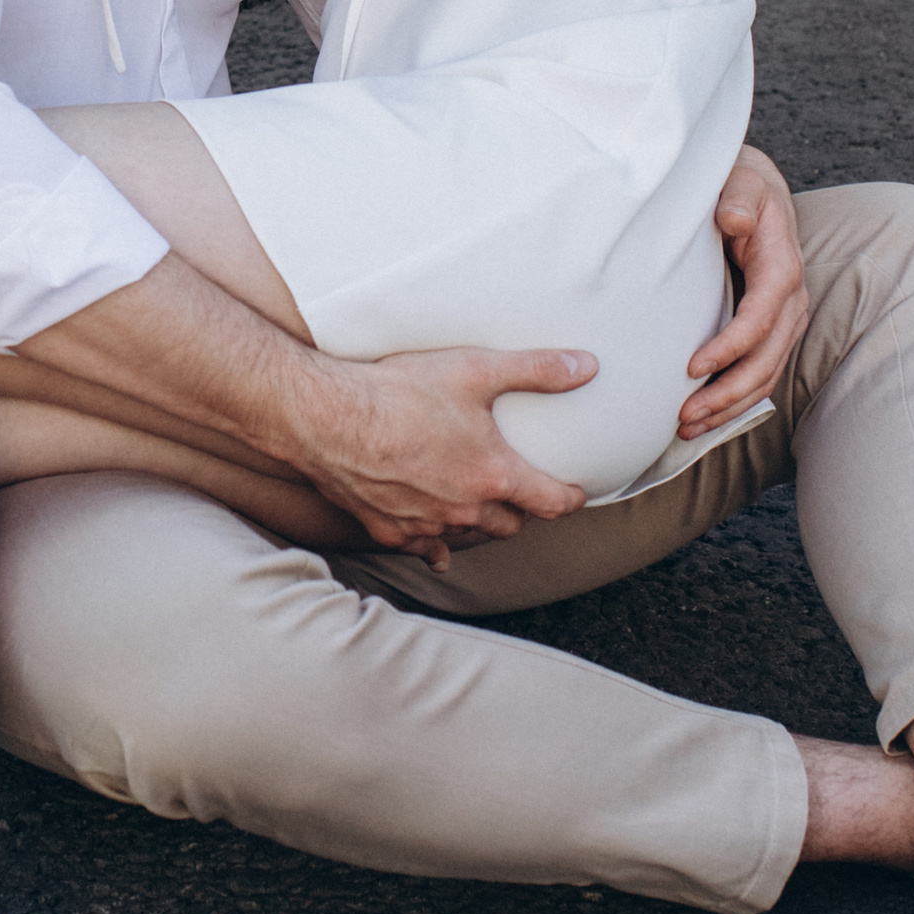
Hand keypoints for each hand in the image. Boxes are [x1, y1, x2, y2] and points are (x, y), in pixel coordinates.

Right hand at [294, 343, 593, 566]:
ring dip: (477, 522)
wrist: (327, 417)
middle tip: (520, 488)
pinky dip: (432, 542)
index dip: (570, 497)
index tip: (575, 492)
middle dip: (520, 509)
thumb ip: (535, 370)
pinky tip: (433, 539)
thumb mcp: (475, 369)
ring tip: (477, 503)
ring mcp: (425, 523)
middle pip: (510, 524)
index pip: (551, 502)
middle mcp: (464, 509)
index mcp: (493, 475)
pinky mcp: (387, 529)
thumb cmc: (399, 391)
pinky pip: (422, 547)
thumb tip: (586, 366)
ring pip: (467, 535)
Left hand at [678, 141, 806, 437]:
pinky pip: (758, 374)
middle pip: (766, 360)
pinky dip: (733, 400)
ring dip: (728, 406)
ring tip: (686, 426)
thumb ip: (737, 199)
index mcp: (781, 268)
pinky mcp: (770, 332)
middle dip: (727, 393)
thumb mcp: (740, 181)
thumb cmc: (740, 187)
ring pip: (764, 376)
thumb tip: (734, 220)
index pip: (760, 318)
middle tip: (685, 415)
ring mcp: (783, 321)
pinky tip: (703, 417)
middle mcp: (790, 301)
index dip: (729, 346)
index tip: (692, 367)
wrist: (754, 192)